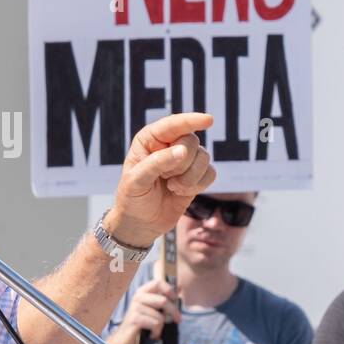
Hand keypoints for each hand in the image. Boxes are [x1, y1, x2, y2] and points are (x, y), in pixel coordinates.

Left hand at [105, 113, 215, 247]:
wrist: (140, 222)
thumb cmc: (132, 198)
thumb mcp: (136, 181)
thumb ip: (157, 163)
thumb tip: (183, 151)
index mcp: (149, 139)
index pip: (173, 124)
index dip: (191, 120)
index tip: (208, 120)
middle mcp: (169, 145)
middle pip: (191, 141)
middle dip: (180, 164)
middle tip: (164, 177)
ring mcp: (185, 160)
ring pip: (204, 157)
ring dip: (189, 178)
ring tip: (171, 187)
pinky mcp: (196, 176)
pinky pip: (211, 173)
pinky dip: (198, 185)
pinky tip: (181, 192)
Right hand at [117, 280, 180, 340]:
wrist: (125, 338)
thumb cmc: (142, 323)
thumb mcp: (152, 308)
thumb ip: (162, 300)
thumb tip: (180, 288)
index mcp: (142, 291)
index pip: (158, 282)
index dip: (169, 290)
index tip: (174, 300)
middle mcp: (137, 297)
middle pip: (163, 301)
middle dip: (173, 312)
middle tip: (177, 320)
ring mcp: (135, 307)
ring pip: (160, 316)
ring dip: (161, 326)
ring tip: (156, 330)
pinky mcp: (134, 319)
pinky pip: (155, 324)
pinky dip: (156, 332)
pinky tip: (151, 335)